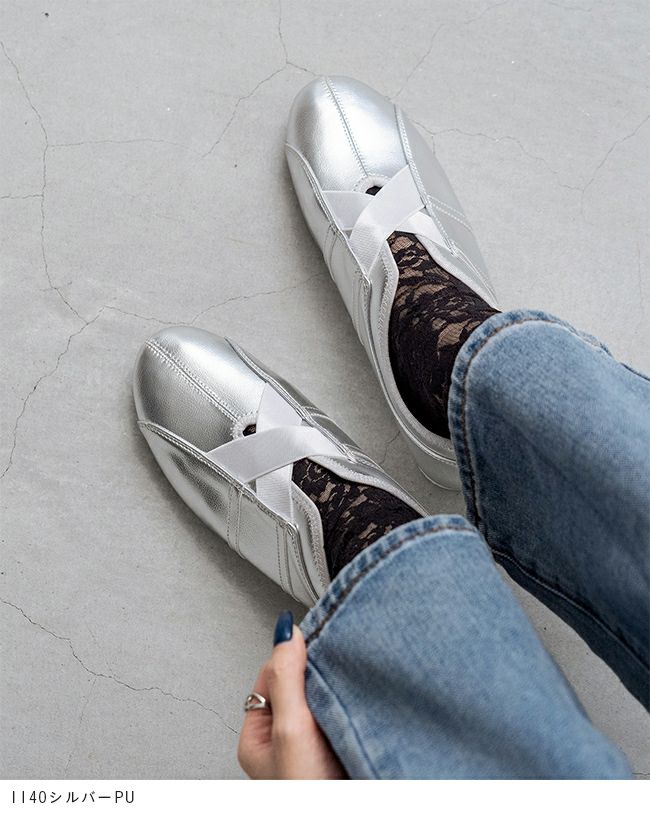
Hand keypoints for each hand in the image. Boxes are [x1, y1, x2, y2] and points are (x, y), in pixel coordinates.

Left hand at [238, 611, 345, 778]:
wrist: (350, 812)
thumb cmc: (308, 794)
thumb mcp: (291, 730)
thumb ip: (286, 680)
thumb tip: (285, 633)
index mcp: (258, 736)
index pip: (271, 674)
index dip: (292, 657)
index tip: (312, 644)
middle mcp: (283, 741)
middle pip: (298, 684)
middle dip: (318, 671)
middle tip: (336, 662)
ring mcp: (311, 745)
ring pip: (322, 698)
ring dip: (337, 688)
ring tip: (350, 684)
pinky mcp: (337, 747)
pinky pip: (342, 712)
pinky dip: (352, 703)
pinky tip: (360, 702)